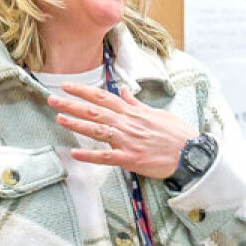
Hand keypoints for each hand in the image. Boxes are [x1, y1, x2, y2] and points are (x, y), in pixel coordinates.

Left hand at [46, 83, 197, 178]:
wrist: (193, 153)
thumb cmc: (177, 134)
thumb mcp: (158, 113)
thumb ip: (137, 104)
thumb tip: (126, 92)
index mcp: (133, 112)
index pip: (103, 97)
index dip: (83, 91)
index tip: (67, 86)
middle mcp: (128, 123)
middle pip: (95, 111)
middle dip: (72, 104)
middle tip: (52, 99)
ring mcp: (129, 141)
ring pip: (98, 130)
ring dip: (77, 124)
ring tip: (59, 119)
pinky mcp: (131, 159)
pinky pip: (107, 157)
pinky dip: (90, 155)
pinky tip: (75, 154)